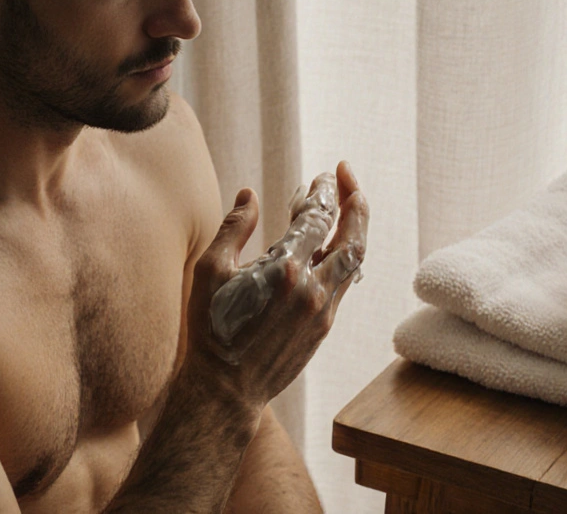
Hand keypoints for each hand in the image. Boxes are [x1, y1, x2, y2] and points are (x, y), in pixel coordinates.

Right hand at [184, 162, 367, 408]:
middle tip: (346, 176)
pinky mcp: (324, 327)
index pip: (317, 217)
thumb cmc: (211, 329)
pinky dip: (345, 257)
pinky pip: (344, 282)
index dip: (322, 192)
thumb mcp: (210, 271)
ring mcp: (322, 310)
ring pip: (354, 260)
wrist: (225, 390)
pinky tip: (336, 244)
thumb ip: (234, 228)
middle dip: (354, 200)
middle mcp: (311, 288)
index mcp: (283, 269)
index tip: (322, 176)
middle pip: (351, 234)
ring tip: (350, 205)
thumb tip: (249, 194)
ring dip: (355, 228)